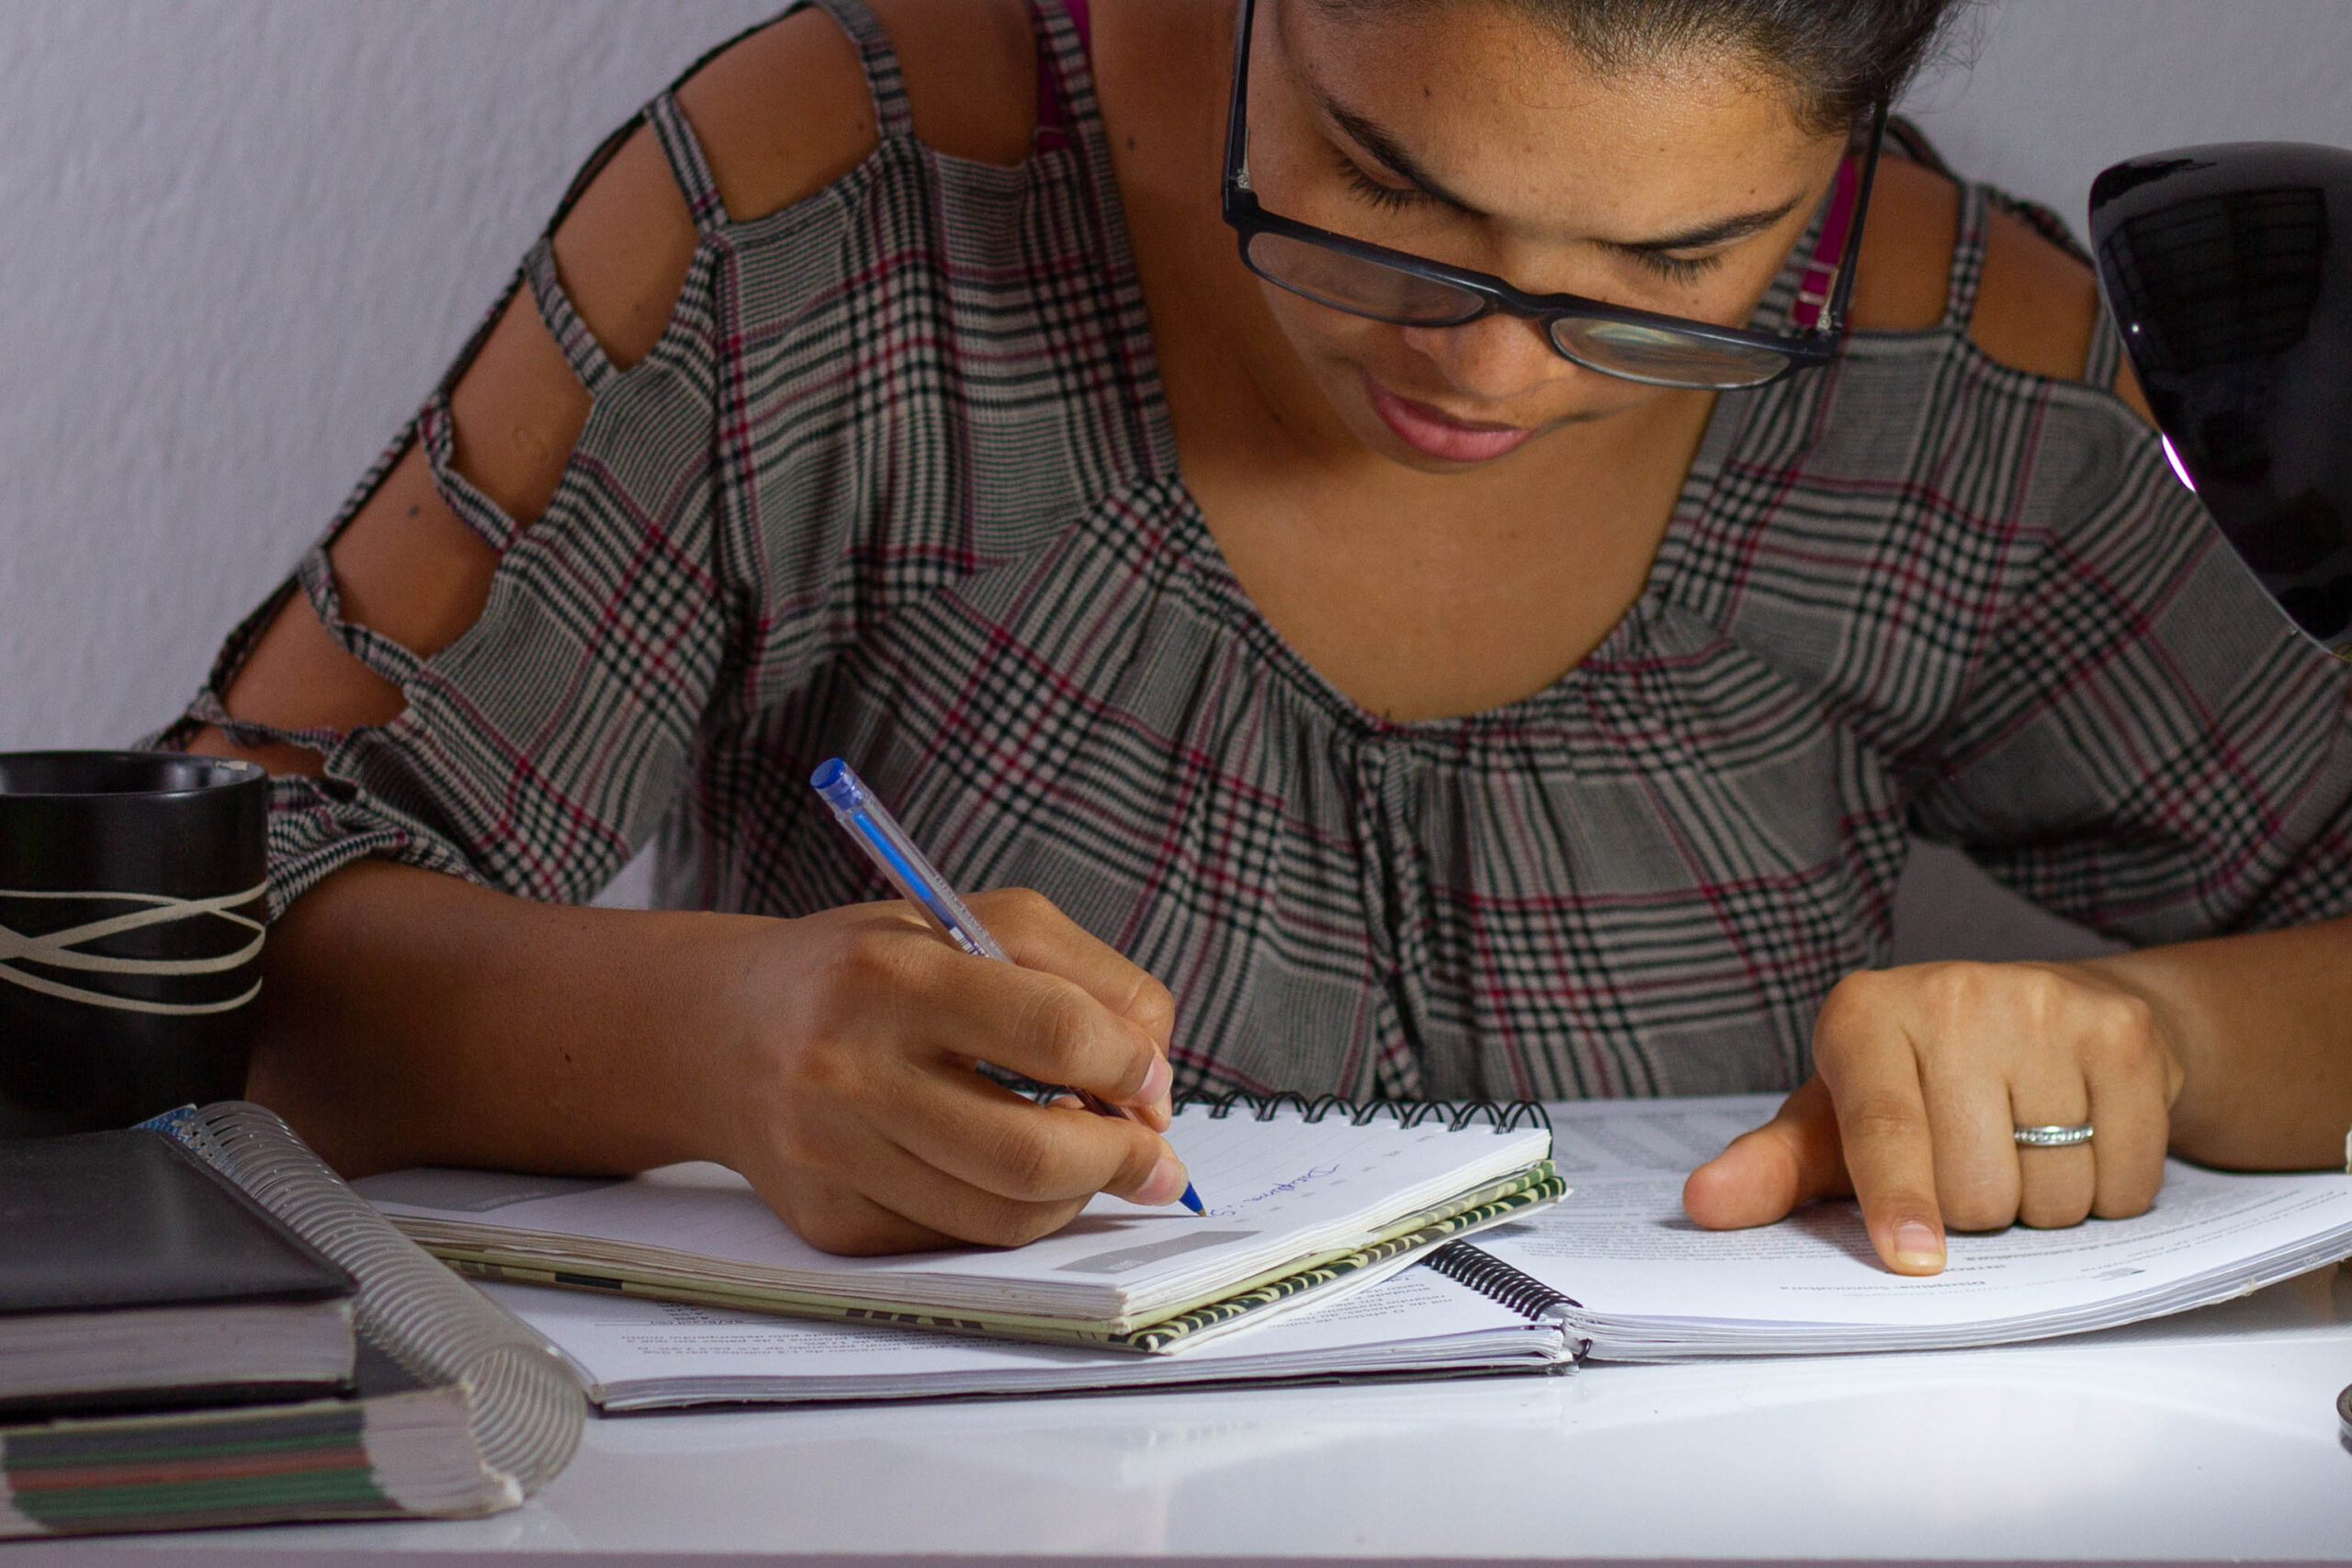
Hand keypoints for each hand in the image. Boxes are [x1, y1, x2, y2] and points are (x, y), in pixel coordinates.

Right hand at [707, 888, 1188, 1254]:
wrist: (726, 1030)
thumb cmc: (873, 969)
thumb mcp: (974, 923)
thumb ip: (1086, 976)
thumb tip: (1155, 1079)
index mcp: (893, 973)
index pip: (1055, 1033)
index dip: (1130, 1064)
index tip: (1151, 1078)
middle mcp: (849, 1067)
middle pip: (1033, 1150)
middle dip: (1123, 1158)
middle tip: (1155, 1155)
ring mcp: (833, 1155)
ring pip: (1006, 1214)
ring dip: (1080, 1194)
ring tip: (1096, 1160)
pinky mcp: (829, 1221)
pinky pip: (961, 1241)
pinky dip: (1017, 1216)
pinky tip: (1023, 1179)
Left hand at [1681, 961, 2184, 1273]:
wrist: (2047, 1011)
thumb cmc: (1919, 1082)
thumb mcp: (1836, 1119)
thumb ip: (1774, 1169)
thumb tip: (1704, 1204)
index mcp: (1861, 1016)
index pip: (1882, 1128)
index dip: (1899, 1201)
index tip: (1914, 1259)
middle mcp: (1950, 996)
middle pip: (1976, 1189)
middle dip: (1975, 1212)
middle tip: (1971, 1164)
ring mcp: (2043, 1006)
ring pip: (2054, 1192)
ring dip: (2043, 1207)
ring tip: (2024, 1148)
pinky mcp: (2122, 1032)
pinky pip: (2125, 1179)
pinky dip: (2109, 1193)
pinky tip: (2082, 1139)